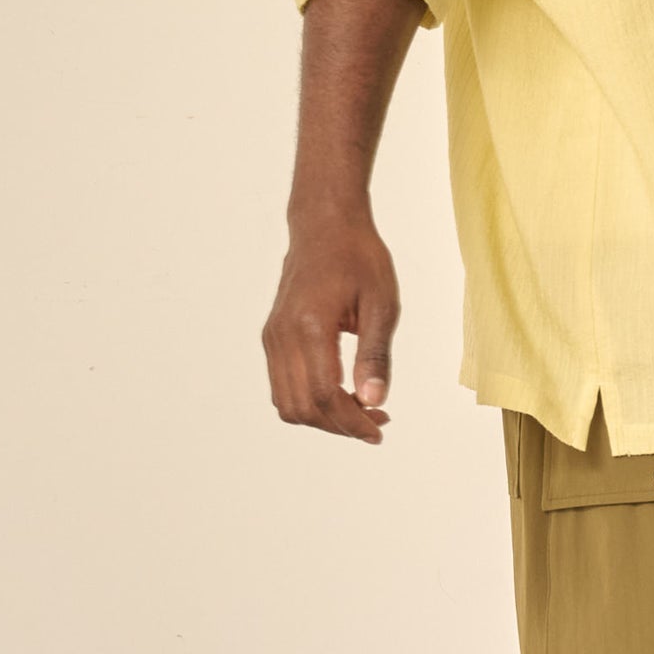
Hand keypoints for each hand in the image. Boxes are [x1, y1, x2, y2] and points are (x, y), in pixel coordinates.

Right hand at [262, 210, 400, 442]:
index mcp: (311, 326)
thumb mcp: (381, 304)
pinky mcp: (272, 336)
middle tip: (377, 421)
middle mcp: (283, 335)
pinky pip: (282, 386)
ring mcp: (273, 337)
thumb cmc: (358, 257)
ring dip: (323, 418)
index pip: (325, 395)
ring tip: (360, 410)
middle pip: (303, 407)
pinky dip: (308, 401)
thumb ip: (375, 355)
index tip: (379, 429)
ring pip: (287, 403)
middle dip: (340, 425)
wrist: (325, 225)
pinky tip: (340, 394)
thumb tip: (374, 400)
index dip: (352, 422)